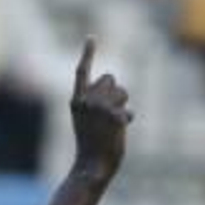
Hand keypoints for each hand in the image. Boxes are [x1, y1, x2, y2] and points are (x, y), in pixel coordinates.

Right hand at [69, 38, 131, 184]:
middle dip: (114, 92)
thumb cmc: (90, 145)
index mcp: (76, 101)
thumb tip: (114, 87)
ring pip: (122, 92)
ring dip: (122, 105)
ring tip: (111, 124)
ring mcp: (101, 109)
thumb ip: (94, 102)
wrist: (91, 167)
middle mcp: (87, 101)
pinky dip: (127, 120)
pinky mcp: (115, 118)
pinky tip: (118, 132)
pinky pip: (128, 111)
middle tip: (108, 114)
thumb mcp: (85, 120)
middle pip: (110, 79)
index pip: (82, 72)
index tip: (92, 38)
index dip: (88, 54)